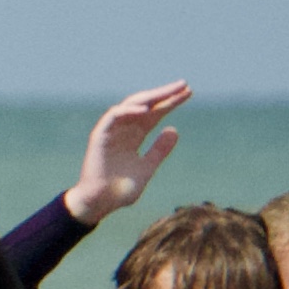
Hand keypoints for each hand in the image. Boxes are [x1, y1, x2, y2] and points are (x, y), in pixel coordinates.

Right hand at [69, 83, 192, 224]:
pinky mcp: (100, 135)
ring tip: (168, 92)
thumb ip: (159, 150)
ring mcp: (111, 131)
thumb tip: (174, 129)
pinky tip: (145, 109)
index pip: (155, 113)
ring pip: (130, 105)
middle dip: (164, 94)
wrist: (100, 203)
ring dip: (149, 98)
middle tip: (183, 84)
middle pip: (146, 105)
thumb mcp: (147, 168)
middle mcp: (124, 129)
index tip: (188, 93)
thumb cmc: (120, 190)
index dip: (171, 102)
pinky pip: (114, 116)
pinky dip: (128, 111)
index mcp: (135, 135)